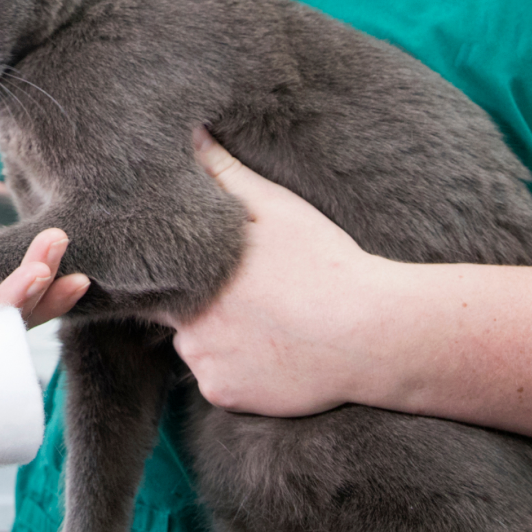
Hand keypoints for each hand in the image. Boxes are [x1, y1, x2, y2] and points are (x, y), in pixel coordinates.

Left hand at [160, 129, 391, 417]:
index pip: (158, 274)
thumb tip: (190, 136)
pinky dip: (239, 371)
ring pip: (199, 348)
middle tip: (251, 296)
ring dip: (219, 338)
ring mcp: (205, 364)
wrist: (372, 333)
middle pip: (177, 314)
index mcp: (193, 277)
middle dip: (202, 305)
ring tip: (269, 324)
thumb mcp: (274, 208)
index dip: (173, 270)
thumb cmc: (324, 264)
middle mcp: (186, 324)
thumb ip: (224, 175)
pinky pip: (220, 381)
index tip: (196, 268)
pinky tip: (275, 353)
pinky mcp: (226, 396)